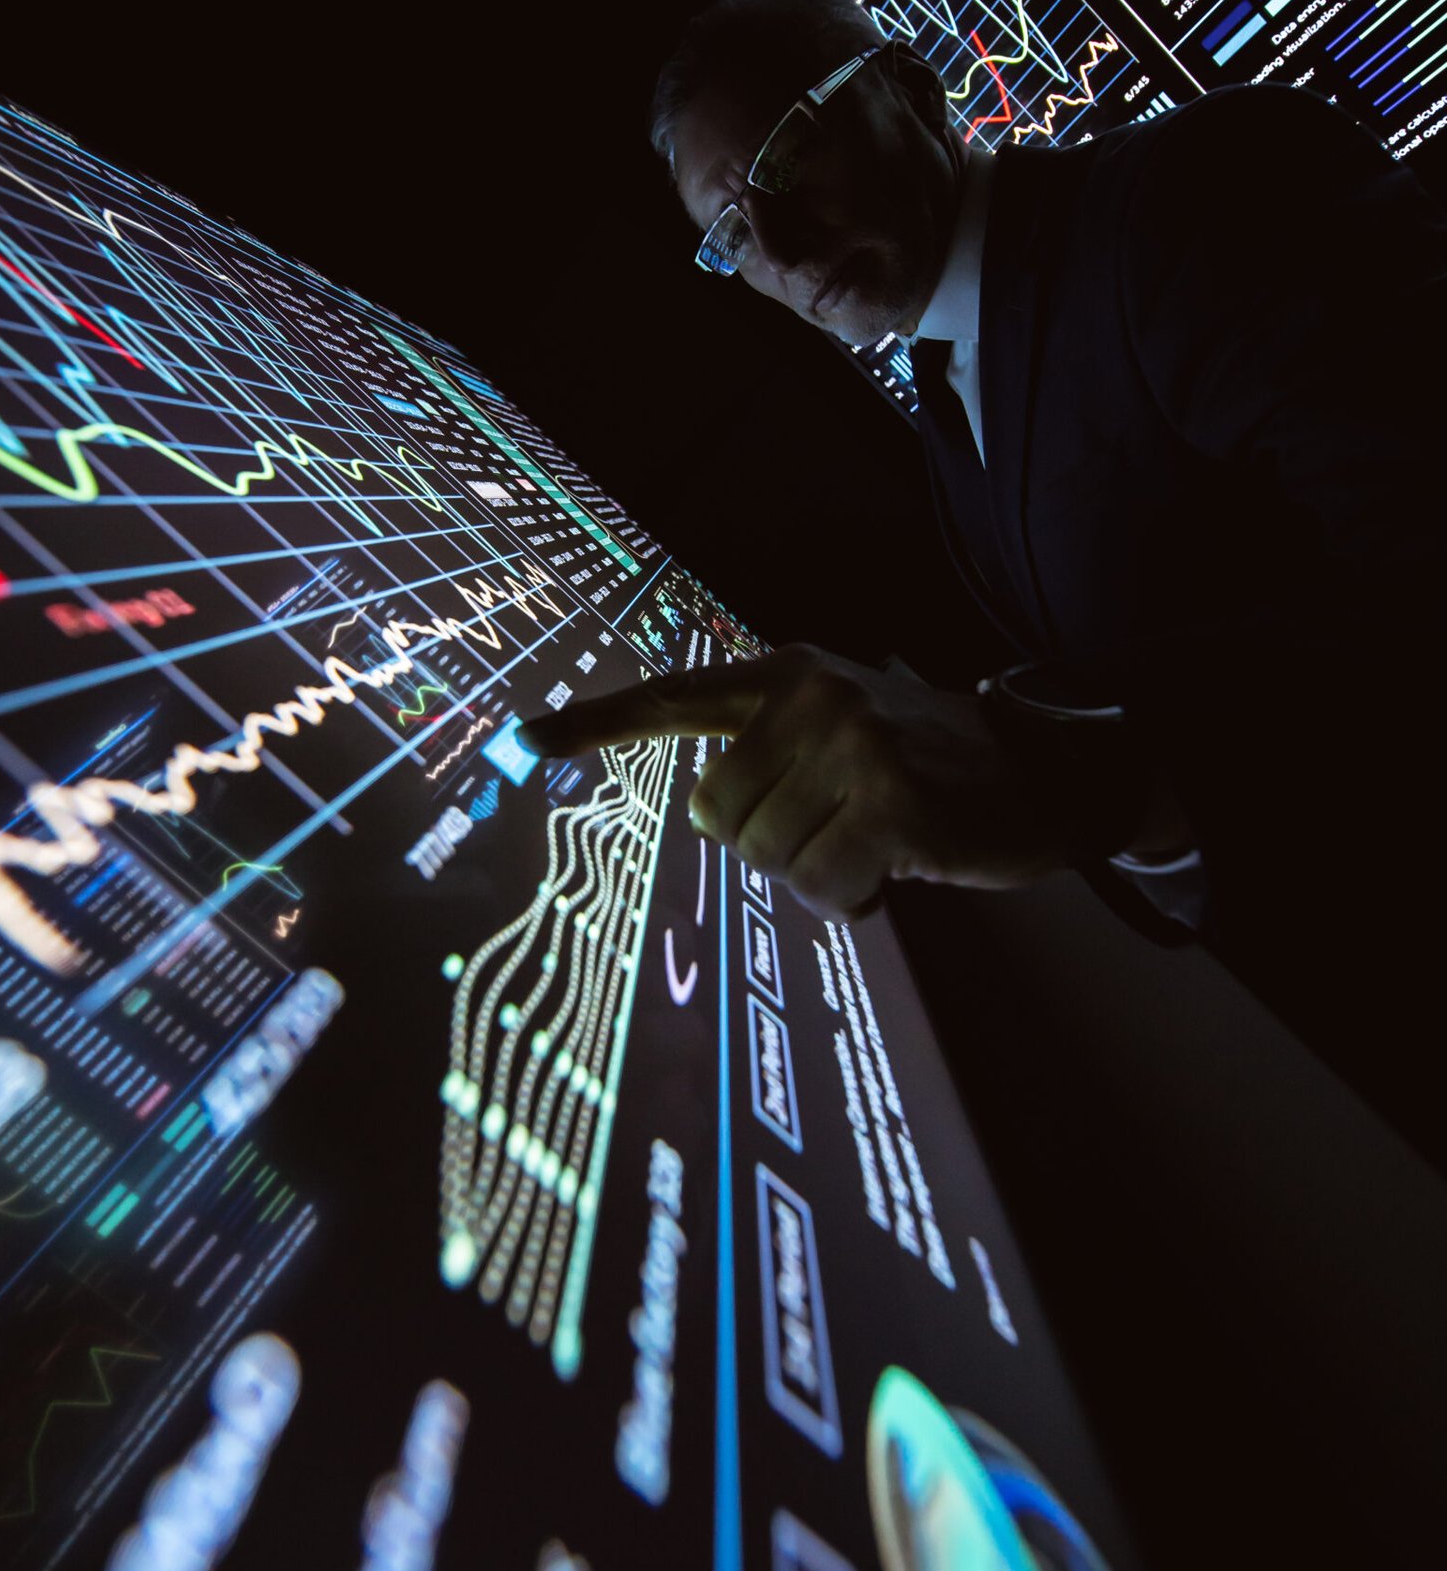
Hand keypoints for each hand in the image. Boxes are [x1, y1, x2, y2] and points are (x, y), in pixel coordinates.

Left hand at [515, 644, 1080, 921]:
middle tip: (837, 831)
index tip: (525, 741)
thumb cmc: (934, 764)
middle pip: (719, 816)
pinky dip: (851, 896)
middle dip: (771, 846)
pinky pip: (823, 886)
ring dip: (818, 874)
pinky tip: (895, 866)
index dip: (597, 723)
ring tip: (875, 841)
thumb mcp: (850, 725)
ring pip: (769, 858)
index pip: (674, 696)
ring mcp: (853, 744)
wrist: (1045, 768)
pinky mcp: (892, 802)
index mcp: (789, 674)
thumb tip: (708, 811)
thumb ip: (776, 748)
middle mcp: (812, 696)